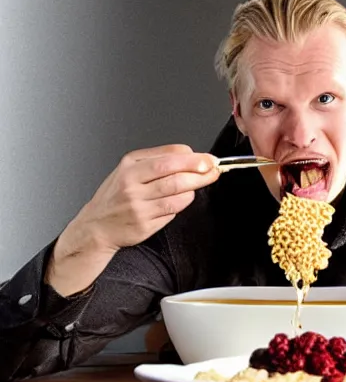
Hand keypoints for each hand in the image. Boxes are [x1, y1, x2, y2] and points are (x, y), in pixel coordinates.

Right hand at [70, 144, 219, 252]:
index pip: (169, 156)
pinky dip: (182, 204)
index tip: (208, 159)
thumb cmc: (117, 195)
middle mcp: (132, 184)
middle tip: (214, 170)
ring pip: (177, 194)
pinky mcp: (144, 223)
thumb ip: (158, 159)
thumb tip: (191, 156)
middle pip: (175, 174)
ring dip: (194, 188)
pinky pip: (173, 211)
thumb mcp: (130, 168)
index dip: (193, 157)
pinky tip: (180, 200)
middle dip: (200, 171)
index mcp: (130, 165)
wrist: (96, 225)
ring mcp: (138, 205)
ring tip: (198, 184)